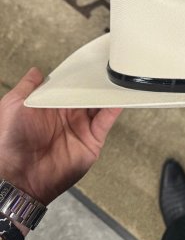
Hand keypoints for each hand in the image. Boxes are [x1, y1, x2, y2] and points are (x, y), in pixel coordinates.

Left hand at [0, 68, 121, 209]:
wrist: (21, 176)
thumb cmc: (11, 143)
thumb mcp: (13, 106)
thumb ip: (27, 87)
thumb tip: (36, 72)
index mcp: (51, 106)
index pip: (70, 86)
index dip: (79, 76)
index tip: (88, 63)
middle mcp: (68, 115)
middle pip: (88, 94)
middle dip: (96, 82)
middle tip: (106, 68)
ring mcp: (81, 127)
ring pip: (99, 105)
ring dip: (107, 93)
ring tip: (116, 79)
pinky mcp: (92, 140)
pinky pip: (106, 121)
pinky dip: (114, 108)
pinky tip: (118, 98)